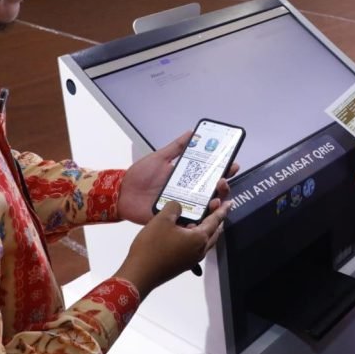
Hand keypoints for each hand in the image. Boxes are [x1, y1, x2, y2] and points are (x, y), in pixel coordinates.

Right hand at [113, 199, 228, 297]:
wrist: (139, 275)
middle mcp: (200, 250)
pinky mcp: (182, 265)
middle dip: (217, 220)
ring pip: (205, 242)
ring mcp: (191, 260)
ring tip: (202, 219)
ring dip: (207, 230)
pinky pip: (196, 248)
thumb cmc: (152, 246)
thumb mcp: (162, 220)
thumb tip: (179, 207)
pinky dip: (197, 238)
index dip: (222, 210)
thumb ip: (174, 208)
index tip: (230, 203)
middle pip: (214, 233)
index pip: (215, 220)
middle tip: (217, 209)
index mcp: (199, 238)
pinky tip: (186, 233)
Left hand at [118, 131, 237, 224]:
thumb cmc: (139, 175)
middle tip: (223, 181)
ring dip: (215, 202)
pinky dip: (200, 220)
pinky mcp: (175, 219)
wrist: (121, 194)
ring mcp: (183, 206)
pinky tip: (204, 217)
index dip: (223, 168)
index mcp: (185, 177)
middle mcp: (187, 192)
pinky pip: (191, 221)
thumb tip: (192, 132)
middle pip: (212, 190)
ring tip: (215, 199)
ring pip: (206, 206)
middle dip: (223, 186)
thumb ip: (176, 147)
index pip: (210, 173)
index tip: (233, 163)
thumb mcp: (159, 158)